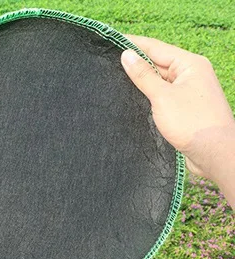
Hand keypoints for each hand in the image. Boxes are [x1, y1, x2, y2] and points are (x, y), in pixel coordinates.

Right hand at [121, 36, 234, 192]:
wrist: (213, 152)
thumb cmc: (192, 122)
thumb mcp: (162, 97)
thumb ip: (144, 76)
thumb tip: (127, 56)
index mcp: (190, 64)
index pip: (157, 48)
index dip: (134, 45)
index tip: (114, 42)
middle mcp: (191, 74)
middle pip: (158, 64)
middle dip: (137, 64)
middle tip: (109, 64)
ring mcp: (188, 91)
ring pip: (160, 82)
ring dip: (142, 82)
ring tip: (116, 81)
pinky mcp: (184, 108)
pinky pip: (163, 96)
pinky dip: (149, 96)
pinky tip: (134, 100)